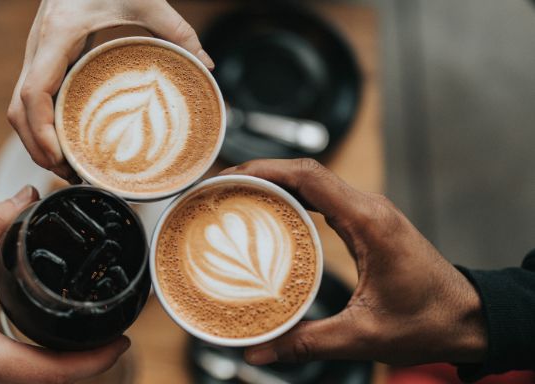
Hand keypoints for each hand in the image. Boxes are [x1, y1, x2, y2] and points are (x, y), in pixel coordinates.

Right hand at [0, 186, 128, 383]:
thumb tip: (24, 197)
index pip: (55, 372)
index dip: (95, 360)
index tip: (124, 341)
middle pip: (55, 383)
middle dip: (91, 363)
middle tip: (116, 330)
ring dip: (69, 366)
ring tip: (94, 334)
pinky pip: (21, 380)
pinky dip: (45, 366)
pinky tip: (54, 343)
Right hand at [7, 0, 213, 181]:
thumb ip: (176, 28)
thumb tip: (206, 63)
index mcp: (57, 36)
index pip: (32, 93)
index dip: (40, 131)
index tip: (59, 156)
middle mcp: (38, 48)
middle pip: (18, 112)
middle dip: (37, 148)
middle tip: (69, 174)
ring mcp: (37, 54)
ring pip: (19, 109)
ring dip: (36, 141)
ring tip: (67, 166)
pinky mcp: (44, 58)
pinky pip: (32, 99)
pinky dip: (41, 125)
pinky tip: (65, 139)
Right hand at [219, 159, 486, 365]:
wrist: (468, 319)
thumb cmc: (429, 321)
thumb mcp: (363, 335)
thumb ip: (306, 342)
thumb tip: (258, 351)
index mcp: (369, 222)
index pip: (309, 176)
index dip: (264, 169)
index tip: (229, 176)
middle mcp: (369, 208)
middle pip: (305, 172)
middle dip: (259, 173)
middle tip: (220, 188)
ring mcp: (368, 213)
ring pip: (313, 182)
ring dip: (274, 183)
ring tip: (235, 196)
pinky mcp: (366, 224)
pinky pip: (322, 198)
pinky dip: (292, 198)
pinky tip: (268, 214)